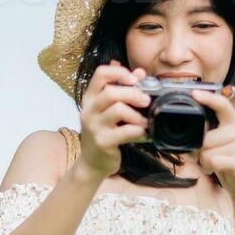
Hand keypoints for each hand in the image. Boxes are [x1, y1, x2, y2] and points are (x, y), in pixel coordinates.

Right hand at [77, 59, 148, 178]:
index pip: (100, 74)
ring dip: (137, 115)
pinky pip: (126, 131)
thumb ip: (123, 89)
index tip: (134, 79)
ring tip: (144, 122)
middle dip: (134, 94)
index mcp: (90, 98)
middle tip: (146, 101)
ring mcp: (94, 127)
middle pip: (111, 92)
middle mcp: (88, 110)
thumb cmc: (104, 132)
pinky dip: (139, 130)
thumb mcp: (109, 109)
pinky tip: (142, 133)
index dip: (119, 72)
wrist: (93, 163)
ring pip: (118, 109)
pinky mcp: (103, 142)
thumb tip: (140, 72)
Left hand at [192, 84, 234, 201]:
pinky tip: (215, 169)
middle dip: (198, 149)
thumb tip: (205, 104)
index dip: (208, 98)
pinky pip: (212, 162)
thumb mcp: (219, 137)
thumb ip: (211, 123)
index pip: (222, 104)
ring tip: (213, 162)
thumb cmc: (226, 157)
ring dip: (203, 161)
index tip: (194, 93)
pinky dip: (208, 167)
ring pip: (206, 151)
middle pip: (204, 137)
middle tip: (205, 154)